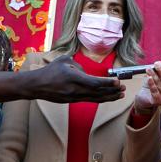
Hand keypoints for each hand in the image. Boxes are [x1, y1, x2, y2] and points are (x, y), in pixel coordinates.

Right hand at [0, 55, 124, 102]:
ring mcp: (74, 97)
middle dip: (112, 91)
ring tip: (120, 95)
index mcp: (73, 78)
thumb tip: (87, 72)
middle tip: (124, 89)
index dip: (108, 83)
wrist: (36, 86)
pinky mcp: (72, 101)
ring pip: (95, 99)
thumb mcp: (64, 60)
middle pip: (98, 93)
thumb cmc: (50, 71)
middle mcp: (75, 90)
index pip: (94, 83)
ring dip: (109, 97)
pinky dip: (100, 99)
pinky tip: (107, 97)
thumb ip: (78, 64)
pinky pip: (89, 100)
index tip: (118, 82)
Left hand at [134, 50, 160, 111]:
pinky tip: (148, 78)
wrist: (144, 96)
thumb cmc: (153, 84)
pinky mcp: (158, 100)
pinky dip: (152, 84)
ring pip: (160, 84)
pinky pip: (155, 91)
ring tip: (149, 69)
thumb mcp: (159, 73)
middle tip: (156, 64)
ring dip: (154, 75)